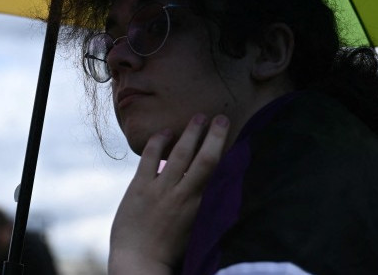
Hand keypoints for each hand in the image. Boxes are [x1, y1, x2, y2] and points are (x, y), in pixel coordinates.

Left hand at [108, 113, 228, 274]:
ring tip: (199, 117)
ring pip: (180, 154)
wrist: (139, 263)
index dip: (229, 155)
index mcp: (202, 209)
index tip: (238, 138)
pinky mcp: (139, 188)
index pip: (220, 176)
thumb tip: (213, 190)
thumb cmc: (169, 252)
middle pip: (206, 160)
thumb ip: (204, 209)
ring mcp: (161, 191)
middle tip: (222, 117)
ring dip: (191, 133)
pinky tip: (165, 132)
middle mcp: (184, 196)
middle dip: (216, 136)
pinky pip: (150, 158)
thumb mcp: (195, 230)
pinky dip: (158, 142)